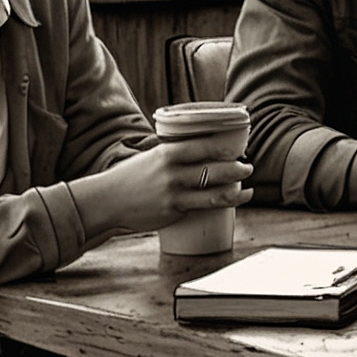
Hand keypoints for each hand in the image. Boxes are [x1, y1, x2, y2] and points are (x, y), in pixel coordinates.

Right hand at [70, 139, 252, 238]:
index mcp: (168, 152)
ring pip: (214, 190)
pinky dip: (225, 202)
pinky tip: (237, 199)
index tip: (240, 147)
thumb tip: (203, 148)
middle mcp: (172, 171)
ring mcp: (173, 192)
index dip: (226, 148)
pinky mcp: (173, 210)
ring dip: (236, 189)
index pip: (204, 146)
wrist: (108, 200)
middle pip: (214, 168)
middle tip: (249, 167)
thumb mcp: (153, 157)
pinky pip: (205, 205)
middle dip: (237, 168)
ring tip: (249, 187)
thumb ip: (175, 153)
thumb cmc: (133, 176)